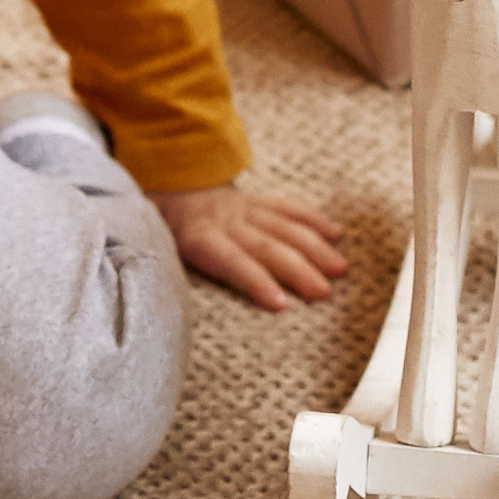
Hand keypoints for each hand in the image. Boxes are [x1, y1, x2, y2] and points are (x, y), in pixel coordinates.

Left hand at [156, 179, 345, 313]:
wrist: (168, 187)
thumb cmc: (164, 233)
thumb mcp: (158, 250)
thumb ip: (169, 274)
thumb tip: (169, 311)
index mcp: (199, 238)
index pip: (230, 261)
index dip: (255, 281)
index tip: (280, 304)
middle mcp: (227, 222)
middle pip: (266, 247)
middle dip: (297, 269)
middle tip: (323, 292)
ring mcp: (245, 209)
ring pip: (284, 227)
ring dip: (314, 248)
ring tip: (339, 269)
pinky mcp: (258, 202)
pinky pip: (288, 208)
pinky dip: (313, 220)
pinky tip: (337, 234)